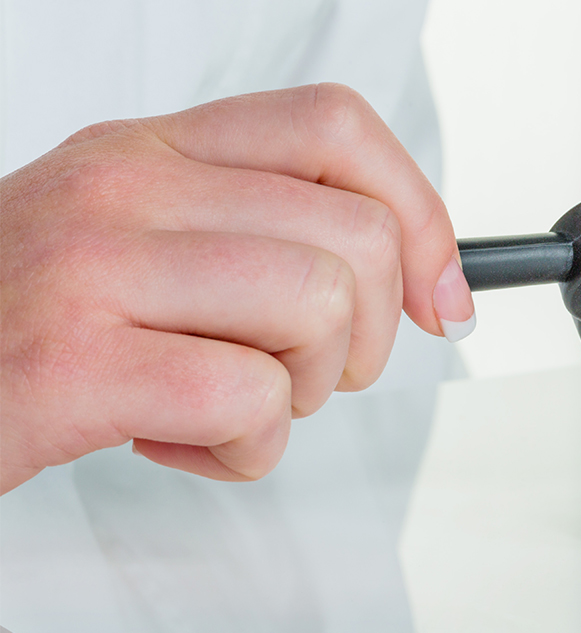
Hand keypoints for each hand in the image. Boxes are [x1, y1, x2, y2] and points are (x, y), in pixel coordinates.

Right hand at [0, 84, 474, 492]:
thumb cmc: (28, 326)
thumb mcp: (138, 242)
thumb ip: (257, 234)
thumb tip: (417, 277)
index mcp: (150, 150)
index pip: (336, 126)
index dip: (420, 216)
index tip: (435, 299)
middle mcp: (124, 188)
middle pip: (353, 237)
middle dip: (361, 338)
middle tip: (296, 373)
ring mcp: (93, 267)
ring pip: (316, 308)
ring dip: (300, 392)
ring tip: (228, 403)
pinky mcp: (71, 364)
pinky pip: (247, 402)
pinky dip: (245, 453)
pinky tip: (180, 445)